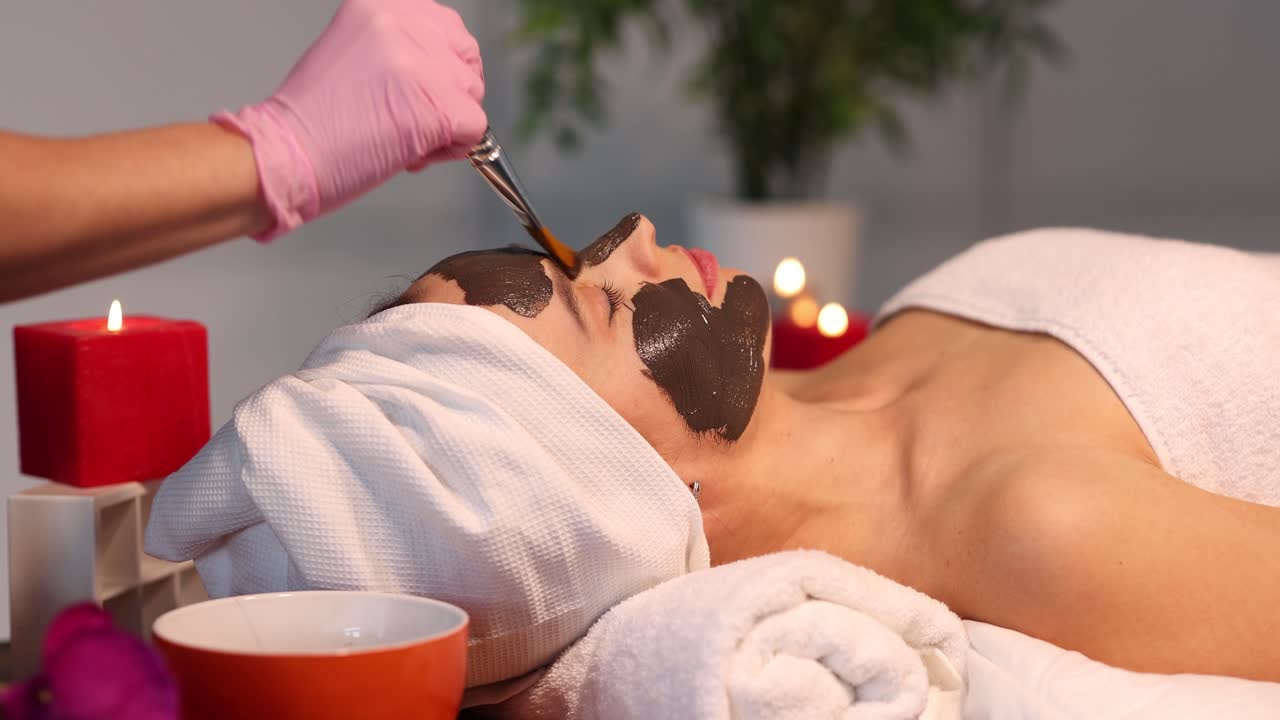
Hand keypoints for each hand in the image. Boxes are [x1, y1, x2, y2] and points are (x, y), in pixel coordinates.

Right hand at [214, 0, 485, 240]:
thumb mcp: (356, 53)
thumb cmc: (314, 118)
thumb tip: (443, 70)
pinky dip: (451, 151)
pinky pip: (475, 130)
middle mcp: (403, 23)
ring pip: (472, 95)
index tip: (415, 88)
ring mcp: (422, 63)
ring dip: (447, 125)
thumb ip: (400, 49)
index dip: (439, 65)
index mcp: (382, 4)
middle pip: (466, 57)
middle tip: (412, 116)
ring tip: (401, 137)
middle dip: (451, 92)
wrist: (284, 153)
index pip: (445, 27)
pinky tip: (411, 154)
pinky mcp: (437, 106)